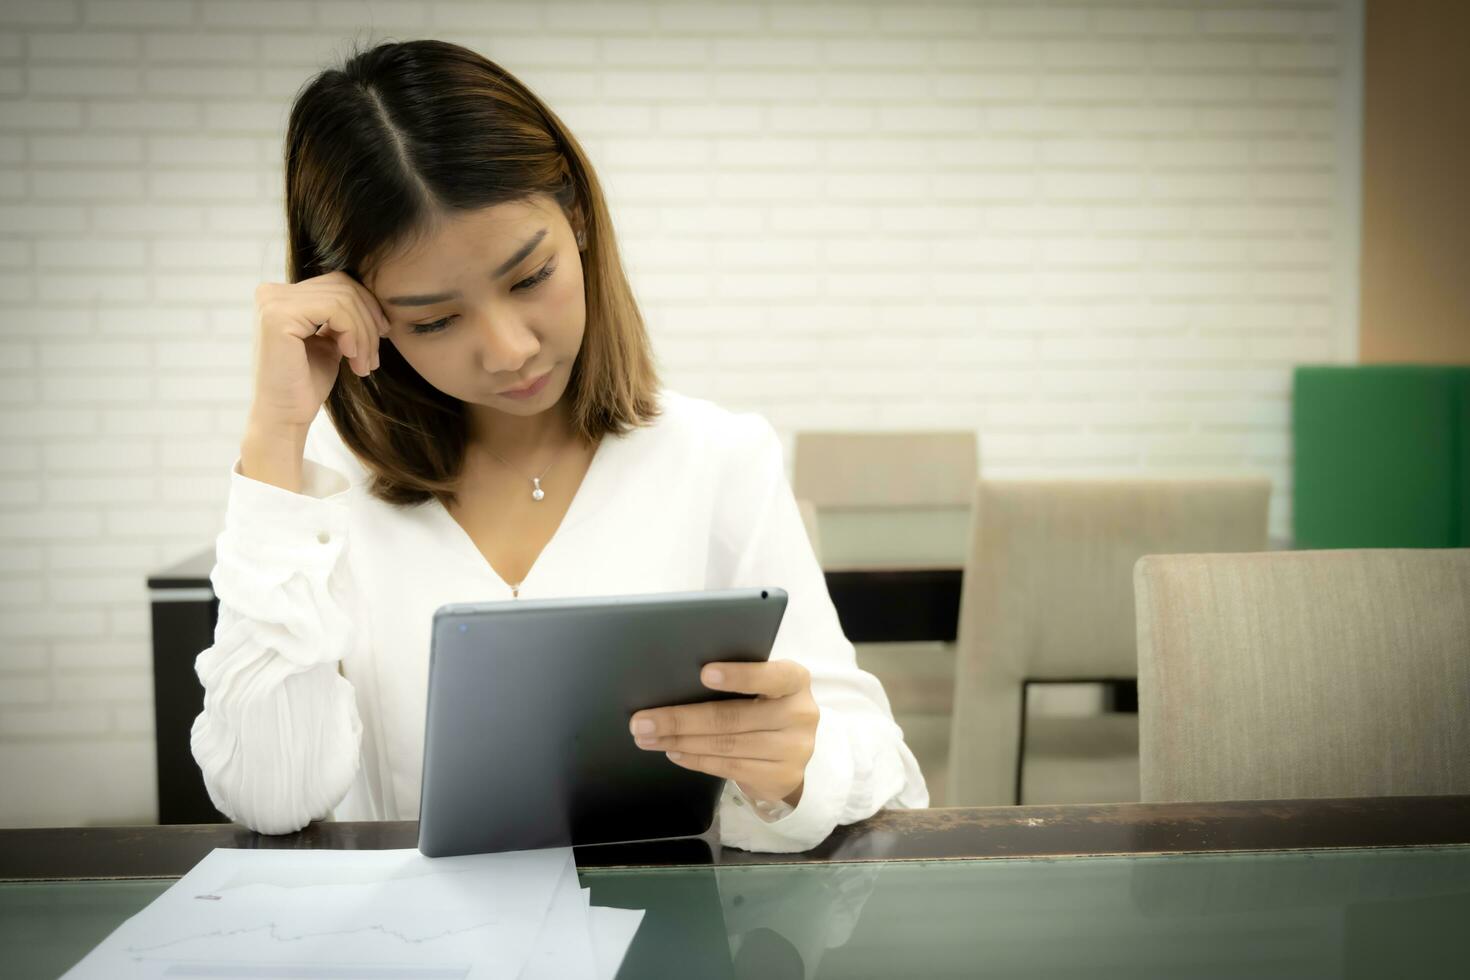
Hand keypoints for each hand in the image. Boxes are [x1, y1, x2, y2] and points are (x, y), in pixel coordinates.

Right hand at [249, 271, 392, 429]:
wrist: (285, 417)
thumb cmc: (307, 384)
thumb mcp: (330, 341)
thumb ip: (342, 316)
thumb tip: (372, 297)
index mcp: (283, 296)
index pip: (338, 283)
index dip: (368, 306)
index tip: (382, 335)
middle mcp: (272, 293)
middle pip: (343, 287)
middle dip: (369, 321)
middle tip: (373, 358)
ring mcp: (273, 302)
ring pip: (344, 299)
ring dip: (364, 335)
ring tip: (363, 365)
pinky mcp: (278, 316)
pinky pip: (336, 310)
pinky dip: (353, 334)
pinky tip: (351, 359)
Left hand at [629, 660, 818, 807]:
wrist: (793, 750)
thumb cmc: (766, 705)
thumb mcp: (763, 687)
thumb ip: (737, 682)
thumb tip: (676, 683)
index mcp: (795, 680)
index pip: (771, 675)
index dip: (738, 676)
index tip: (704, 673)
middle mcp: (800, 713)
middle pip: (733, 717)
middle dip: (681, 719)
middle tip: (642, 721)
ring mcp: (794, 749)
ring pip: (726, 745)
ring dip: (681, 742)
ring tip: (649, 738)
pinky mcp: (781, 777)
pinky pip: (729, 767)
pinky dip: (696, 759)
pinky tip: (675, 753)